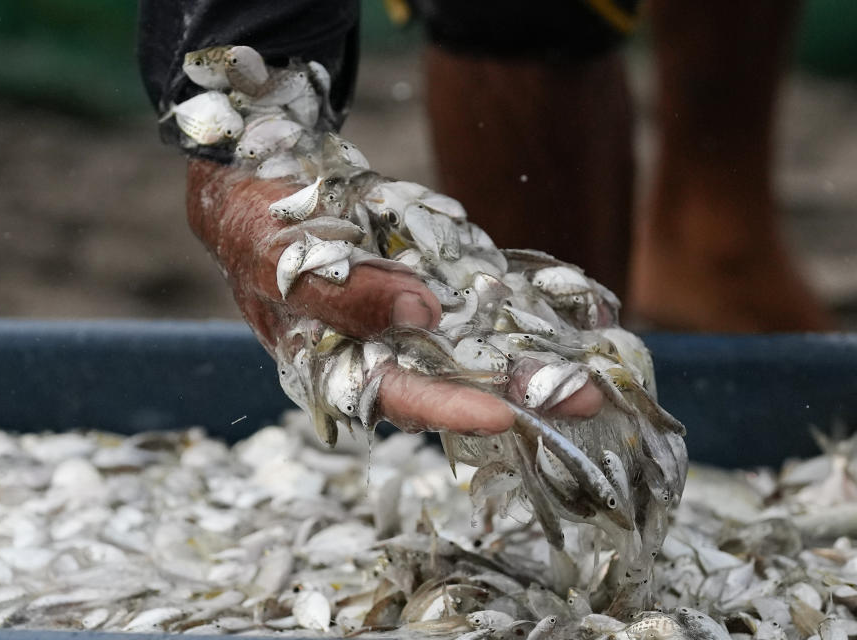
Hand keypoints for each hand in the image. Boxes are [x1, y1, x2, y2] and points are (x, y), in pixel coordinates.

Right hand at [186, 158, 602, 434]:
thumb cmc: (254, 227)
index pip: (397, 395)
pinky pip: (489, 298)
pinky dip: (534, 303)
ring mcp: (415, 314)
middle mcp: (383, 347)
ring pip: (483, 343)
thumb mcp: (279, 259)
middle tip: (586, 398)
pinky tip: (587, 306)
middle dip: (519, 391)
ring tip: (602, 361)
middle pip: (458, 379)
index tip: (506, 414)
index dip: (450, 409)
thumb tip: (419, 315)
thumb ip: (341, 294)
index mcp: (336, 361)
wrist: (262, 178)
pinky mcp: (437, 280)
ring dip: (539, 353)